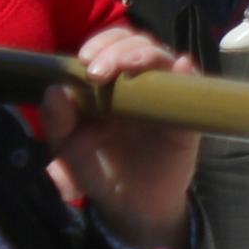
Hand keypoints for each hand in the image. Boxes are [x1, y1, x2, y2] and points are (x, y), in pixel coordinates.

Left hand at [41, 25, 197, 248]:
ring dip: (145, 53)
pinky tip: (181, 67)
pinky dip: (188, 71)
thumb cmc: (99, 171)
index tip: (84, 60)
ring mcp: (165, 96)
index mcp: (108, 85)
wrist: (131, 206)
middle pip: (136, 42)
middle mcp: (138, 83)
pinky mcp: (187, 114)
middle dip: (117, 47)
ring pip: (163, 56)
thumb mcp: (68, 151)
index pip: (108, 47)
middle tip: (99, 71)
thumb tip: (56, 89)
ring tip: (130, 67)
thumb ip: (58, 123)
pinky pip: (193, 86)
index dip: (99, 44)